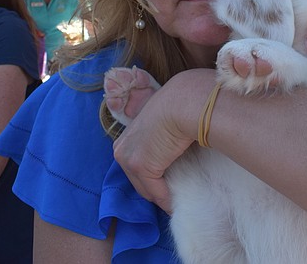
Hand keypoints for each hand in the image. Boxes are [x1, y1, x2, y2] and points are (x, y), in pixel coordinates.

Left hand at [111, 69, 211, 212]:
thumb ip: (163, 132)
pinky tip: (177, 204)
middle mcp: (122, 146)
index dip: (152, 171)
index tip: (167, 179)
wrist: (184, 102)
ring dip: (160, 195)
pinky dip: (167, 200)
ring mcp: (128, 158)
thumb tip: (174, 144)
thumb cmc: (182, 105)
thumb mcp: (165, 119)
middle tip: (173, 193)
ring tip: (176, 200)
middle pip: (137, 178)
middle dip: (154, 187)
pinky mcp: (141, 167)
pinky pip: (156, 192)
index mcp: (128, 133)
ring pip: (145, 187)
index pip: (137, 161)